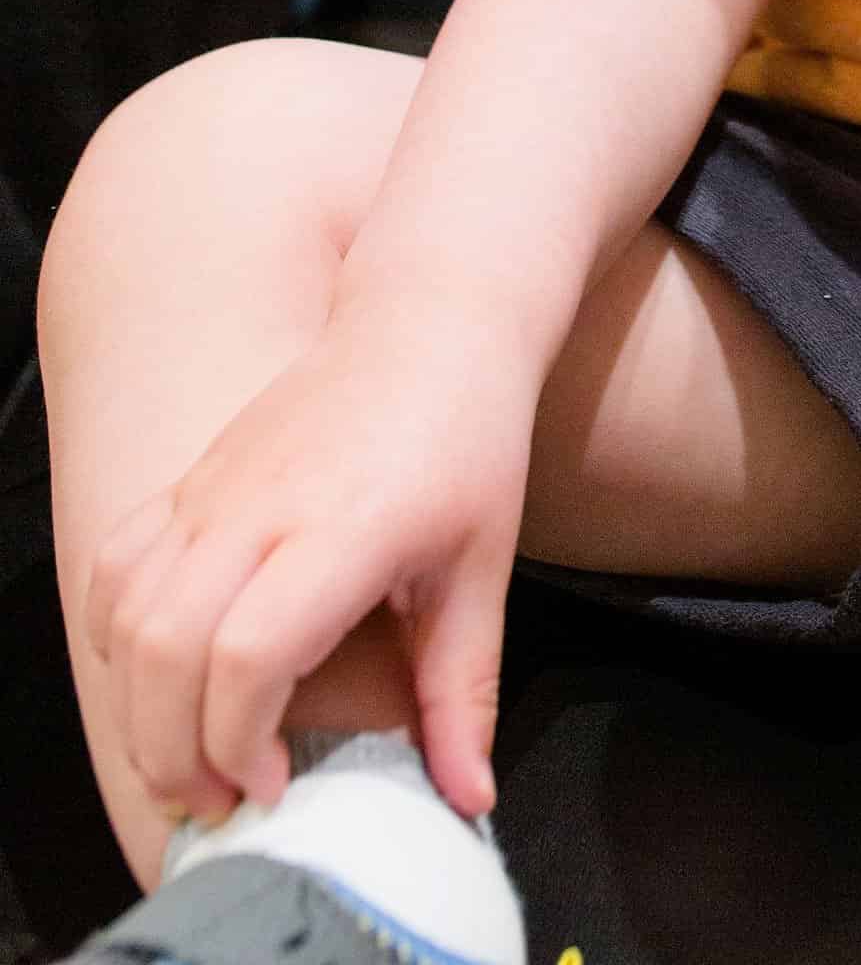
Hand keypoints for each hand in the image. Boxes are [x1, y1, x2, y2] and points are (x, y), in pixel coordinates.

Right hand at [85, 310, 537, 829]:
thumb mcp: (485, 567)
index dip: (240, 740)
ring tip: (190, 754)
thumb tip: (468, 800)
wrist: (432, 321)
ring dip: (138, 706)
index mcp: (343, 528)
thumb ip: (464, 690)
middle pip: (164, 649)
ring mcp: (215, 488)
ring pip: (125, 613)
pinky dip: (116, 636)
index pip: (246, 653)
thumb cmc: (467, 439)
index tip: (272, 784)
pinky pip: (117, 565)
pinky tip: (160, 677)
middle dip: (173, 751)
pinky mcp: (192, 479)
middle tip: (221, 797)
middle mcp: (261, 507)